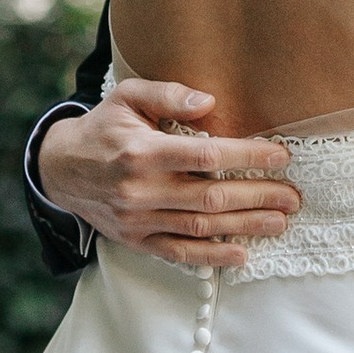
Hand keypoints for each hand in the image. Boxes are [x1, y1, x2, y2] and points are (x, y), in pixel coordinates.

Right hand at [36, 82, 300, 269]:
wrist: (60, 169)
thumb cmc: (103, 128)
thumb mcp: (128, 97)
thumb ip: (168, 95)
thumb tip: (210, 102)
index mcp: (142, 151)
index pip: (206, 155)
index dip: (247, 156)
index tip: (280, 156)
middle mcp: (141, 189)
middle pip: (211, 196)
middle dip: (258, 196)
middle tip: (293, 196)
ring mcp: (139, 219)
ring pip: (201, 227)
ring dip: (245, 226)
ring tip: (280, 221)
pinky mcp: (136, 240)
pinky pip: (179, 253)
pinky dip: (212, 257)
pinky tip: (241, 254)